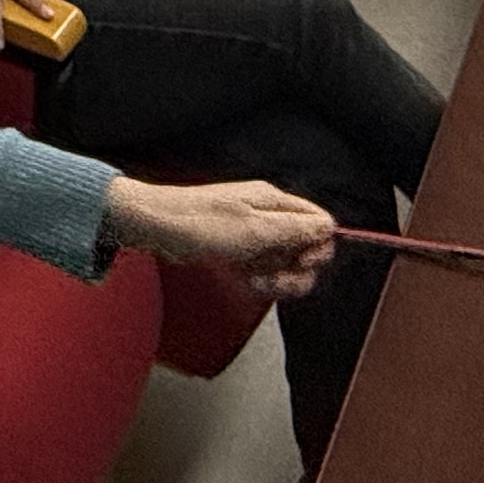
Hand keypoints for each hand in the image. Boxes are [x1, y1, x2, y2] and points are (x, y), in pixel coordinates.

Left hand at [101, 176, 337, 295]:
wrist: (154, 226)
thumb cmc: (197, 223)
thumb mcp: (254, 229)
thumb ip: (294, 229)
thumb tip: (329, 227)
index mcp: (274, 201)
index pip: (319, 223)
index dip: (317, 248)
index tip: (300, 263)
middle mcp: (267, 214)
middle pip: (306, 246)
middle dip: (297, 270)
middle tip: (276, 280)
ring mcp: (253, 231)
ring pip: (286, 260)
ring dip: (278, 277)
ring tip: (257, 281)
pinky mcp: (239, 247)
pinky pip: (265, 266)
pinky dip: (261, 277)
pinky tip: (247, 279)